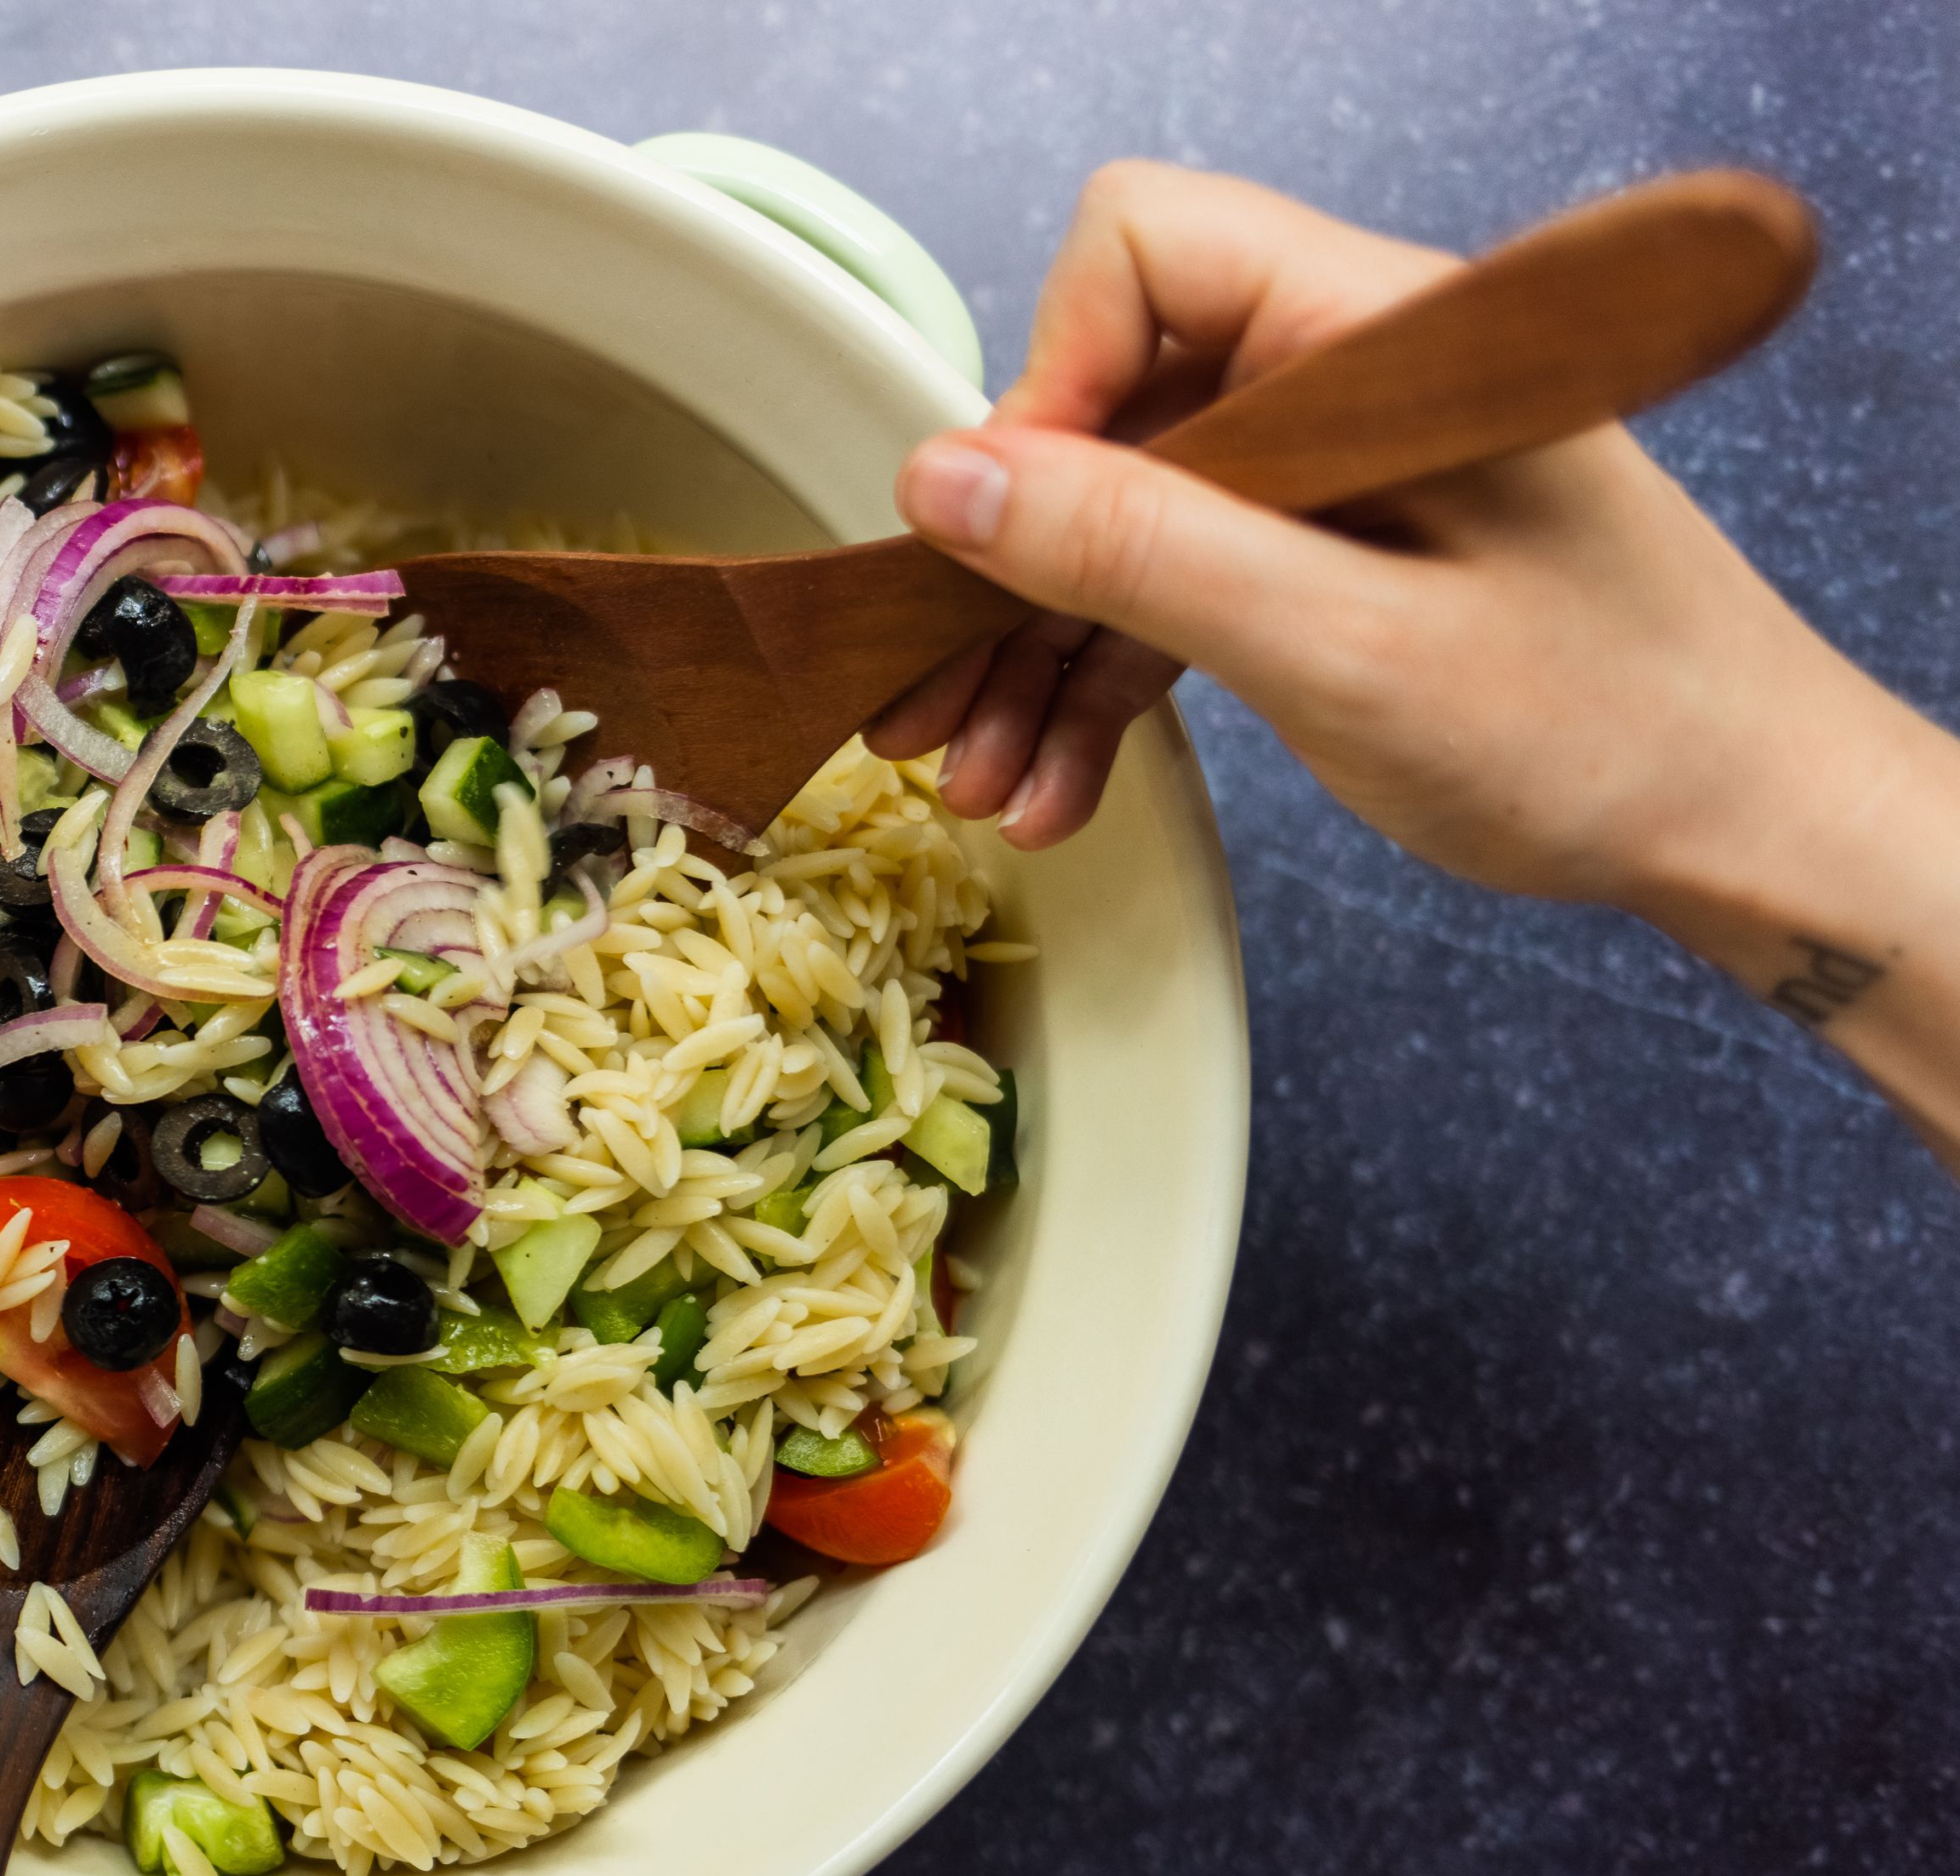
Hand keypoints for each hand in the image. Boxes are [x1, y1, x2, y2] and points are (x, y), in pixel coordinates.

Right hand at [872, 160, 1959, 1168]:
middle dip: (1008, 560)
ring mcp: (1335, 469)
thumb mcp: (1344, 649)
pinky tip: (1054, 785)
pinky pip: (1174, 587)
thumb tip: (945, 478)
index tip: (1005, 534)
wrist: (1747, 827)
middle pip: (1106, 403)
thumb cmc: (1608, 731)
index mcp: (1378, 333)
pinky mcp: (1329, 553)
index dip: (1049, 383)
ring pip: (1121, 515)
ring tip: (978, 781)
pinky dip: (1102, 683)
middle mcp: (1347, 375)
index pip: (1142, 250)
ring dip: (1035, 650)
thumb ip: (1141, 553)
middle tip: (925, 696)